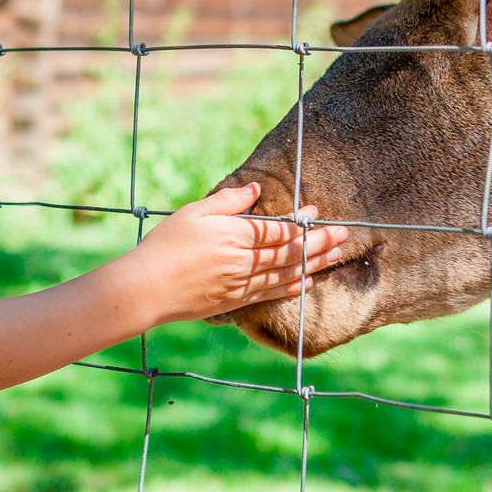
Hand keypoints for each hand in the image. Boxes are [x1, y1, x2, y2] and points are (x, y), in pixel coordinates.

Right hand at [133, 182, 350, 325]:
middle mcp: (243, 261)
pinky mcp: (235, 301)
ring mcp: (241, 284)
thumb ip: (228, 202)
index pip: (278, 229)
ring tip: (335, 257)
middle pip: (290, 252)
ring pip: (286, 273)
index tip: (318, 214)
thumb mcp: (194, 213)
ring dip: (313, 264)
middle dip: (319, 243)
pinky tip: (306, 282)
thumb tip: (257, 189)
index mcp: (234, 236)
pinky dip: (292, 287)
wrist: (147, 289)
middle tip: (343, 235)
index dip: (301, 223)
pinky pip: (271, 293)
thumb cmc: (166, 246)